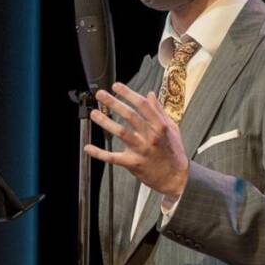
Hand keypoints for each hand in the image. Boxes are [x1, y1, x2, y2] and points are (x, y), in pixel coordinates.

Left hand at [84, 82, 189, 198]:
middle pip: (130, 115)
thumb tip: (151, 95)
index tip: (116, 86)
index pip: (142, 105)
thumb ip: (160, 111)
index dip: (128, 94)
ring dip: (106, 122)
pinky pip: (114, 157)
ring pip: (121, 133)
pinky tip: (89, 147)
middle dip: (114, 103)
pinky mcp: (133, 163)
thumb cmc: (173, 152)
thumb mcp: (172, 128)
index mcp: (160, 126)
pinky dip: (100, 153)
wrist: (175, 177)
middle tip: (101, 94)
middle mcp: (150, 136)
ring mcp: (141, 150)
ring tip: (94, 113)